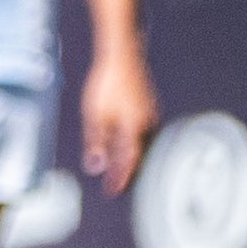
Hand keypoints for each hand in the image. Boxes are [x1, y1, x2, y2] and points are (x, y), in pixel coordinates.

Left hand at [81, 38, 158, 192]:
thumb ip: (96, 143)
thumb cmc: (107, 84)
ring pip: (142, 144)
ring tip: (121, 171)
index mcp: (135, 129)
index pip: (129, 162)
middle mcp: (147, 124)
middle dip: (128, 172)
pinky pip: (143, 133)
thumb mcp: (95, 116)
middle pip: (139, 156)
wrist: (122, 56)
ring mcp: (151, 115)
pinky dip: (135, 144)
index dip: (121, 179)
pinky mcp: (149, 108)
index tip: (112, 192)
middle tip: (117, 187)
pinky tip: (127, 146)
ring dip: (132, 158)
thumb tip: (95, 167)